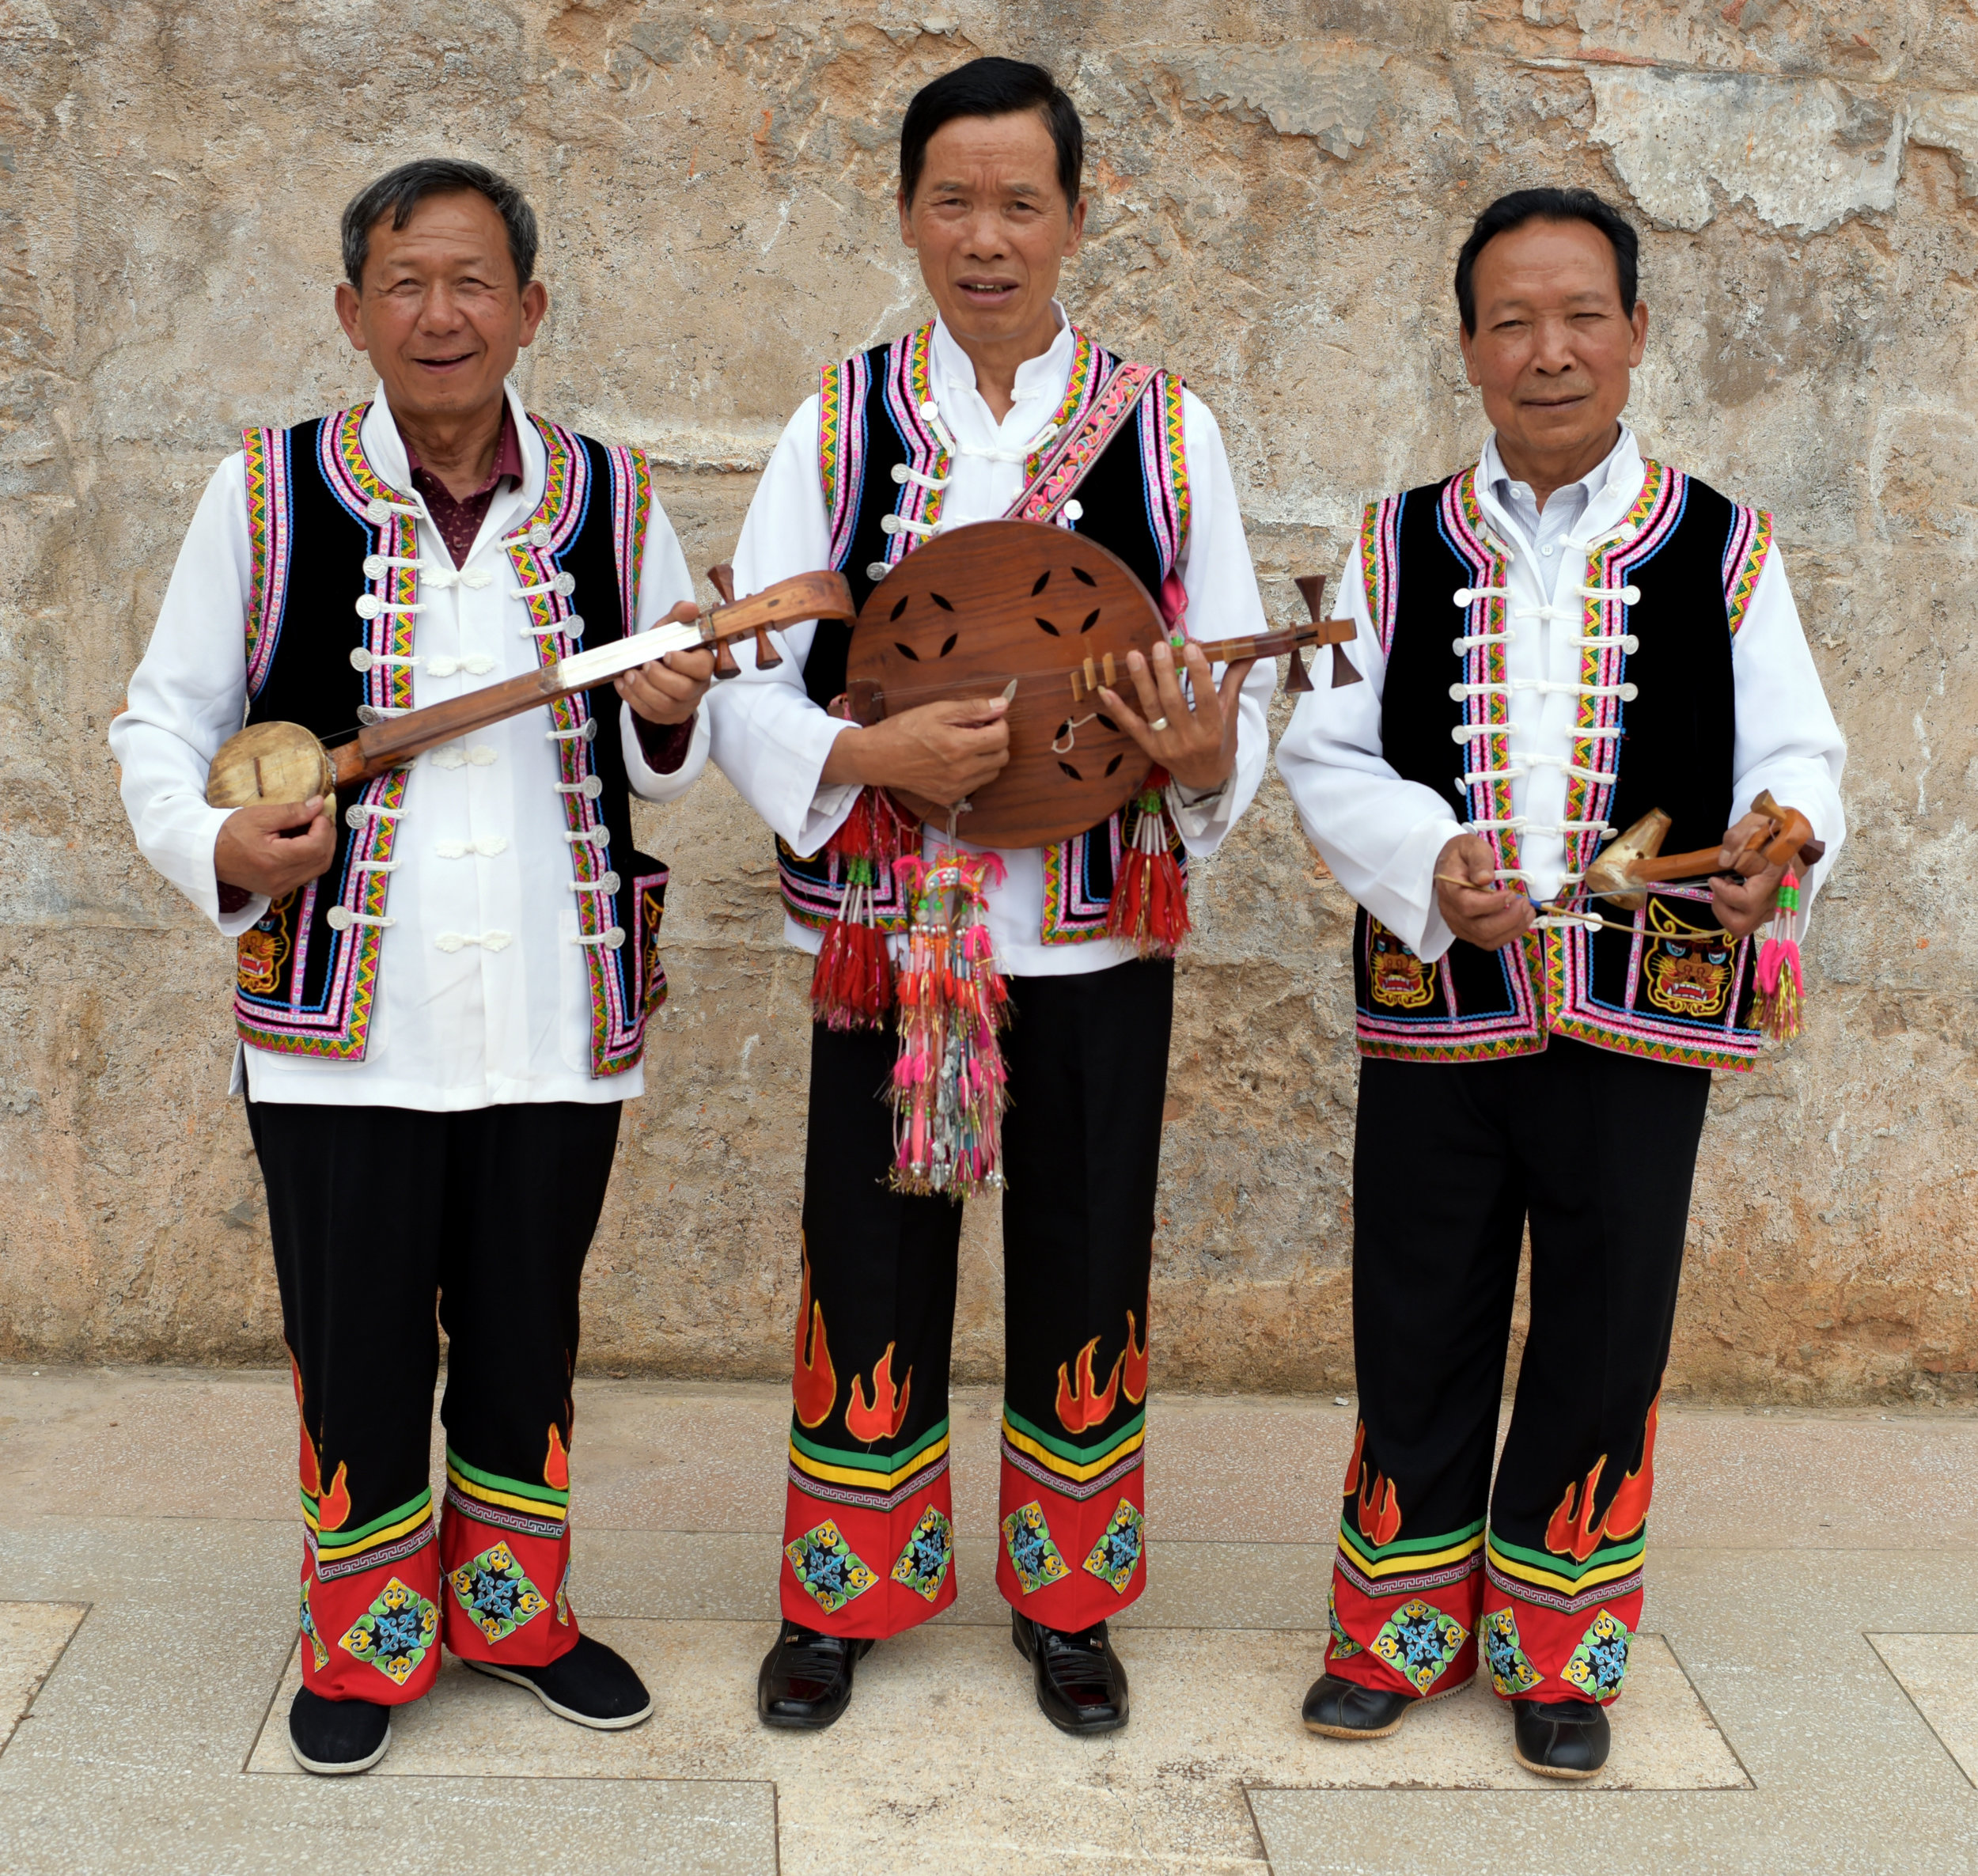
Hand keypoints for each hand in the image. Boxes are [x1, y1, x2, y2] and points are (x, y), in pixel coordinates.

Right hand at [215, 795, 335, 899]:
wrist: (207, 854)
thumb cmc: (229, 832)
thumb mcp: (260, 816)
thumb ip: (293, 812)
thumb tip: (319, 804)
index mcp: (274, 861)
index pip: (316, 846)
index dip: (324, 827)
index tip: (320, 812)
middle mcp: (280, 880)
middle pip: (322, 860)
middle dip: (328, 837)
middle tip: (322, 818)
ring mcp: (280, 888)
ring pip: (318, 869)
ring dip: (323, 848)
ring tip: (316, 829)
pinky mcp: (278, 890)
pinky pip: (307, 875)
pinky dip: (313, 859)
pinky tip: (306, 843)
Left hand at [614, 601, 714, 724]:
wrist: (656, 666)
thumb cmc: (667, 647)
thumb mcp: (672, 628)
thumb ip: (679, 615)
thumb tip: (689, 608)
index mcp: (704, 664)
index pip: (702, 668)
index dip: (682, 663)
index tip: (665, 653)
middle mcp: (697, 687)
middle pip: (683, 690)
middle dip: (659, 678)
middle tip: (644, 665)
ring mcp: (683, 705)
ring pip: (665, 704)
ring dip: (643, 689)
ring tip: (629, 675)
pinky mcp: (666, 716)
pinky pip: (650, 713)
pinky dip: (632, 698)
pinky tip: (623, 684)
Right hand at [820, 696, 1009, 803]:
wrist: (878, 757)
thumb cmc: (904, 730)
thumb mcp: (937, 710)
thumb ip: (972, 708)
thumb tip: (1002, 705)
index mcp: (959, 746)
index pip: (1002, 737)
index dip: (999, 723)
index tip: (989, 718)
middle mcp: (961, 771)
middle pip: (1002, 757)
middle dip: (996, 741)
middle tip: (977, 731)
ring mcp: (956, 788)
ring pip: (992, 773)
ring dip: (987, 758)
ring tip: (966, 746)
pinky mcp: (949, 798)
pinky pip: (975, 785)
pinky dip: (973, 772)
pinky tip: (956, 761)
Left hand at [1099, 640, 1254, 793]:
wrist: (1206, 779)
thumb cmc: (1220, 741)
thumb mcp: (1231, 714)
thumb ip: (1234, 681)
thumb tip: (1249, 651)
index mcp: (1213, 729)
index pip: (1206, 698)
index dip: (1198, 672)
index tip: (1190, 647)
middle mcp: (1189, 738)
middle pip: (1173, 701)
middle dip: (1165, 671)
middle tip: (1160, 646)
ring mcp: (1167, 745)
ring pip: (1152, 709)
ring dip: (1142, 681)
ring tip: (1134, 656)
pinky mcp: (1150, 749)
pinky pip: (1132, 727)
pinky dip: (1118, 710)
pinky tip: (1106, 691)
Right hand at [1434, 832, 1533, 951]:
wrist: (1449, 866)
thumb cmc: (1461, 856)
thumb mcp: (1470, 846)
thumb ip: (1479, 859)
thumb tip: (1485, 878)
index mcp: (1450, 891)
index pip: (1469, 906)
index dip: (1494, 904)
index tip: (1511, 893)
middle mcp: (1452, 913)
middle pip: (1481, 929)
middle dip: (1509, 919)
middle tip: (1525, 903)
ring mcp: (1460, 926)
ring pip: (1487, 940)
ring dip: (1513, 929)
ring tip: (1528, 911)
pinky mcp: (1469, 932)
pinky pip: (1490, 942)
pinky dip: (1509, 934)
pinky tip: (1520, 920)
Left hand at [1708, 810, 1786, 941]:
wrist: (1801, 834)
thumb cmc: (1779, 826)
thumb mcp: (1756, 820)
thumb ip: (1737, 838)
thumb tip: (1723, 862)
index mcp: (1776, 876)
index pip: (1747, 901)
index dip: (1724, 893)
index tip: (1715, 878)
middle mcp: (1777, 898)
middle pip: (1741, 925)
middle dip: (1721, 908)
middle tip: (1720, 886)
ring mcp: (1774, 906)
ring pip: (1743, 927)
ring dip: (1725, 911)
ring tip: (1726, 887)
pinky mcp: (1770, 909)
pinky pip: (1747, 920)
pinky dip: (1733, 909)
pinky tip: (1735, 889)